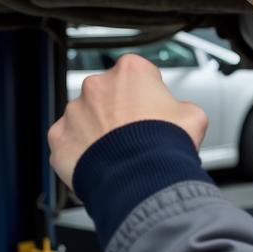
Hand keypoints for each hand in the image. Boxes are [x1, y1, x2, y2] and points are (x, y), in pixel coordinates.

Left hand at [48, 55, 207, 189]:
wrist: (141, 180)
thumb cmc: (165, 146)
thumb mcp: (194, 116)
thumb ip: (181, 106)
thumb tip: (178, 112)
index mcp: (131, 71)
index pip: (140, 73)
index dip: (150, 93)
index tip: (155, 110)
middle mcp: (97, 85)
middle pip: (110, 94)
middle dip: (121, 110)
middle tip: (138, 134)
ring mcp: (74, 110)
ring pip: (87, 116)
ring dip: (101, 130)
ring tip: (121, 152)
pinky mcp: (59, 136)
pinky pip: (71, 139)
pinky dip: (83, 149)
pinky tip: (103, 161)